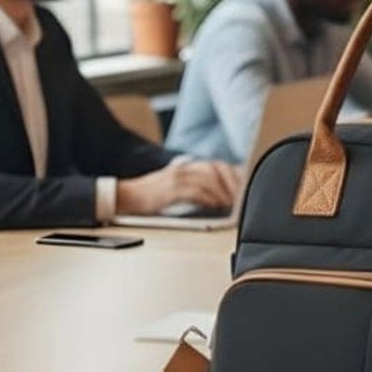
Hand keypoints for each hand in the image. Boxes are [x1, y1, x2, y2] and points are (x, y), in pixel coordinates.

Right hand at [115, 158, 241, 215]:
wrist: (127, 195)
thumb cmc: (151, 194)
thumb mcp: (174, 184)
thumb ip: (194, 185)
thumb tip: (217, 194)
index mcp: (186, 166)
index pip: (216, 165)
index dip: (232, 174)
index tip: (244, 185)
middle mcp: (184, 168)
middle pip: (216, 169)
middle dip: (231, 181)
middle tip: (241, 195)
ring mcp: (177, 178)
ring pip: (208, 179)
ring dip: (223, 192)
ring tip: (231, 203)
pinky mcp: (171, 190)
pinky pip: (195, 192)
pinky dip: (208, 198)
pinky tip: (215, 205)